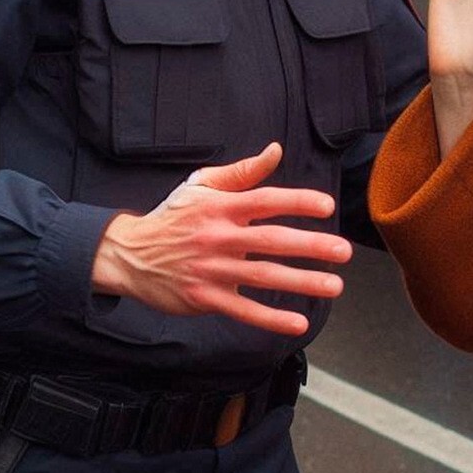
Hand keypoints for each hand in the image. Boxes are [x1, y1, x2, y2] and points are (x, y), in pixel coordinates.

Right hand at [91, 143, 352, 335]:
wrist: (128, 255)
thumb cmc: (173, 217)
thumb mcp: (201, 186)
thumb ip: (242, 172)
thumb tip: (276, 151)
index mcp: (220, 207)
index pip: (265, 201)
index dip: (297, 202)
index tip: (327, 207)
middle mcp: (217, 237)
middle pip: (270, 240)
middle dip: (310, 246)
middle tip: (343, 250)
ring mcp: (211, 269)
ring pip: (262, 276)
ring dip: (301, 282)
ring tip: (334, 285)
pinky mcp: (204, 298)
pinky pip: (242, 309)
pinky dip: (270, 318)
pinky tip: (298, 322)